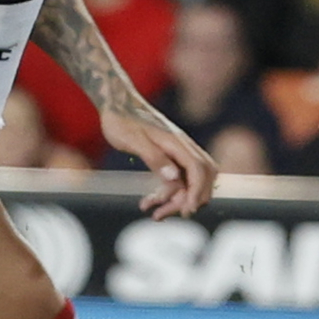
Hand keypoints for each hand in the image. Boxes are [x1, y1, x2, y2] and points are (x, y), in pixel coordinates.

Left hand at [101, 99, 217, 217]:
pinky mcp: (169, 155)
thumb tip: (175, 178)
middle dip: (190, 198)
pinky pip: (178, 178)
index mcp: (176, 142)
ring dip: (177, 199)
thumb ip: (154, 158)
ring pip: (190, 180)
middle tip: (168, 214)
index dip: (197, 191)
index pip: (199, 169)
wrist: (116, 103)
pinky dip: (168, 193)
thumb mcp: (133, 140)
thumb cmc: (121, 120)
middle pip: (202, 176)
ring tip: (155, 214)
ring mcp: (177, 150)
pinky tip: (150, 202)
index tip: (186, 211)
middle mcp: (181, 146)